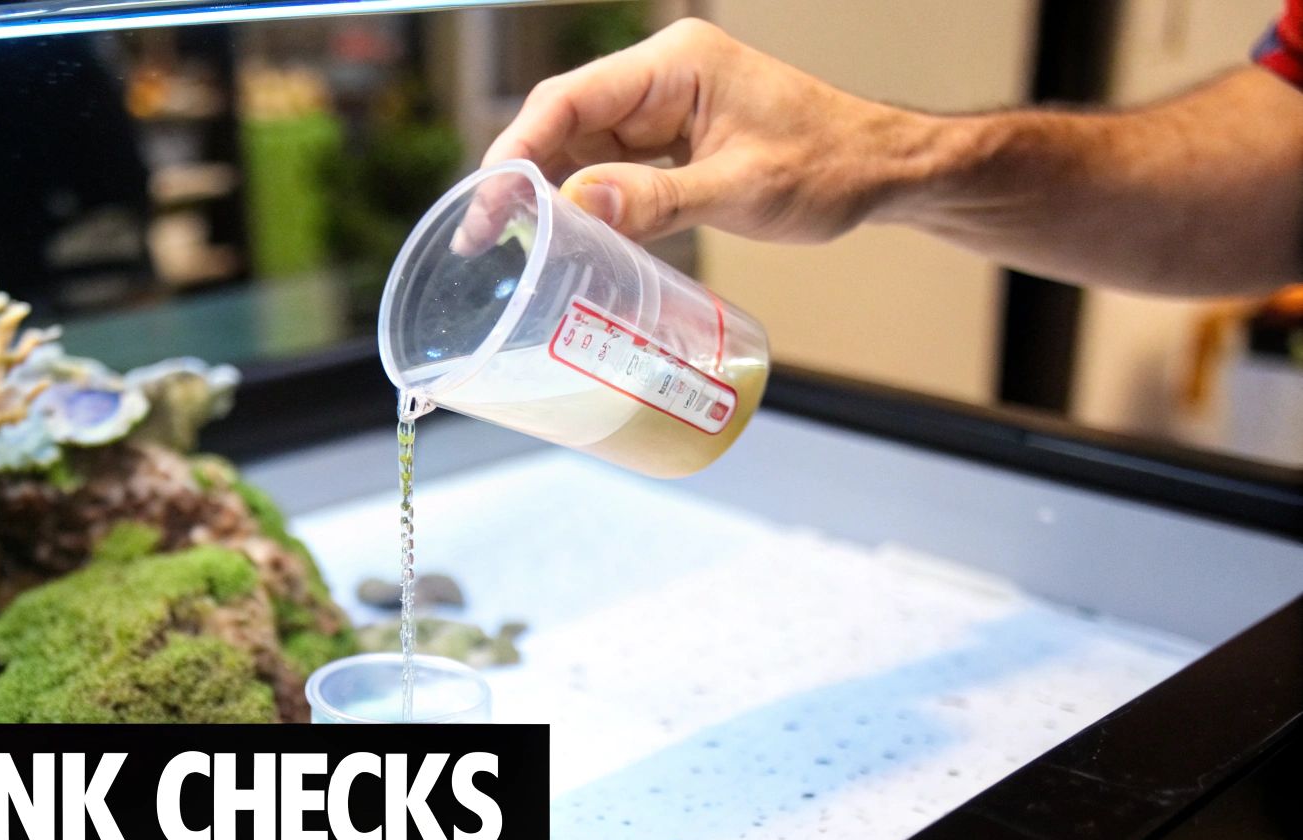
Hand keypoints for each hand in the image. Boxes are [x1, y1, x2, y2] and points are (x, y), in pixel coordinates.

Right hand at [483, 19, 943, 242]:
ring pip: (579, 148)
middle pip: (563, 122)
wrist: (881, 171)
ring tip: (511, 247)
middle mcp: (659, 80)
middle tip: (483, 236)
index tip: (486, 202)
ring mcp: (662, 110)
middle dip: (522, 177)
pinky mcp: (668, 142)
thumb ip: (657, 199)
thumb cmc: (829, 167)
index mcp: (675, 66)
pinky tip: (561, 238)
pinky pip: (608, 169)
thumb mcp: (742, 188)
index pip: (570, 99)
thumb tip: (578, 206)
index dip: (518, 149)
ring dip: (549, 194)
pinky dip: (584, 203)